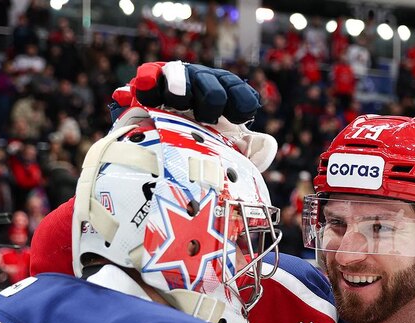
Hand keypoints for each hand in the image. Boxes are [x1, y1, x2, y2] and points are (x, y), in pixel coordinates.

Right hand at [111, 61, 277, 171]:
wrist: (161, 155)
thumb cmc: (201, 148)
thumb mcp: (228, 149)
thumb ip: (251, 149)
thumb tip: (268, 143)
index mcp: (223, 95)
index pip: (236, 89)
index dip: (240, 100)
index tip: (240, 118)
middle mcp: (200, 84)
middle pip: (209, 81)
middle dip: (211, 98)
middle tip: (207, 119)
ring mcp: (173, 82)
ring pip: (179, 74)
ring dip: (181, 86)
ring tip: (179, 101)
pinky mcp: (148, 86)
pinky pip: (149, 76)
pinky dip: (148, 81)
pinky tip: (146, 92)